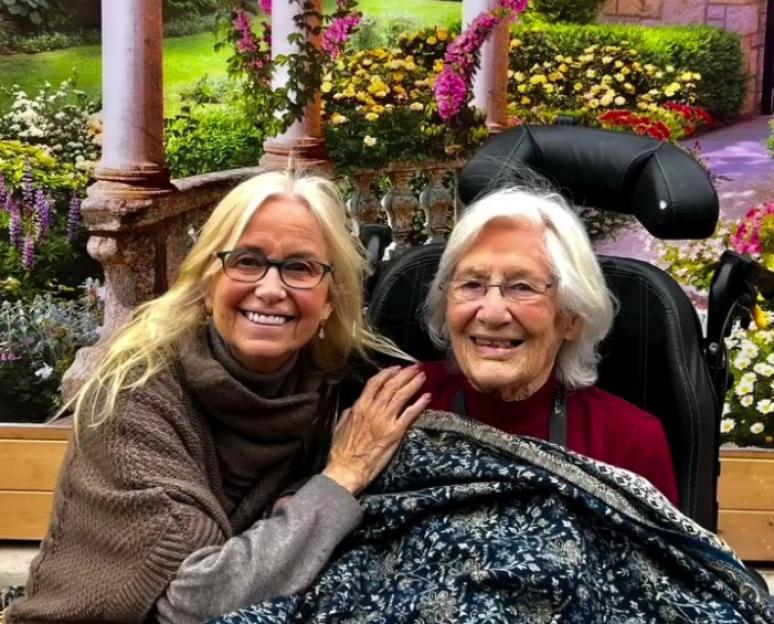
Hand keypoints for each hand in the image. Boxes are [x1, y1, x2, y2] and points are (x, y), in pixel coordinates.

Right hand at [322, 365, 430, 494]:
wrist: (347, 469)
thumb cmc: (341, 451)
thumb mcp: (340, 426)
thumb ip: (349, 413)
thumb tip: (355, 406)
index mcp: (359, 407)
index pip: (375, 383)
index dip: (388, 373)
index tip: (397, 368)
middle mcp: (373, 410)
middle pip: (392, 385)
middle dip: (405, 374)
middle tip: (415, 367)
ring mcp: (385, 420)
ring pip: (402, 395)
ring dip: (413, 383)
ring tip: (423, 376)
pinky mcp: (395, 433)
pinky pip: (410, 414)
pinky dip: (419, 403)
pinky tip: (427, 397)